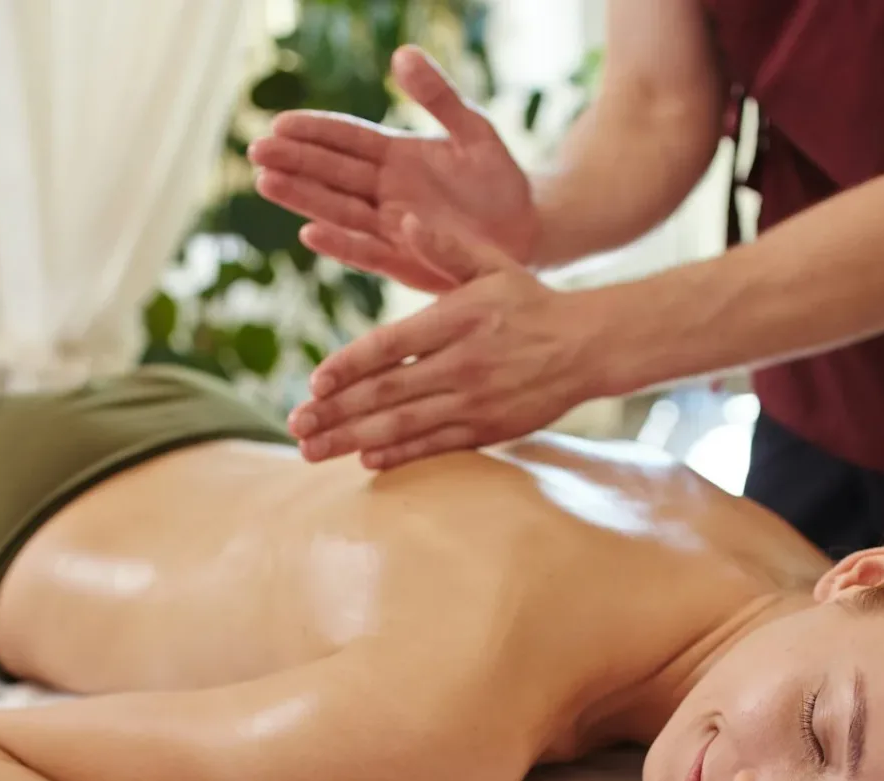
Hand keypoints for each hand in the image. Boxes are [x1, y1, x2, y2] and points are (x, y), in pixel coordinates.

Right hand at [250, 45, 537, 291]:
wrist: (530, 229)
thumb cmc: (500, 179)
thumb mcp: (473, 129)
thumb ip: (439, 97)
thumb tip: (402, 55)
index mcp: (396, 158)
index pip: (346, 141)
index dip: (313, 132)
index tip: (278, 123)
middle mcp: (386, 194)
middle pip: (332, 175)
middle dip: (294, 163)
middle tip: (256, 151)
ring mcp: (393, 228)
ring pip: (339, 211)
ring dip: (303, 198)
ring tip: (266, 182)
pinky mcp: (407, 260)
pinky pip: (367, 252)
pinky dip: (340, 245)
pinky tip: (309, 233)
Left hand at [288, 216, 597, 468]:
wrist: (588, 346)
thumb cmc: (531, 301)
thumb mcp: (492, 264)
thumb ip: (445, 247)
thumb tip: (403, 217)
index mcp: (456, 320)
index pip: (389, 346)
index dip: (349, 366)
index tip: (315, 383)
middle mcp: (462, 364)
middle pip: (386, 392)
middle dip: (336, 412)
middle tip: (295, 424)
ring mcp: (474, 401)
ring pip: (404, 425)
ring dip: (353, 440)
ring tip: (312, 451)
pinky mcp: (488, 428)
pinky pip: (436, 445)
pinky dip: (400, 455)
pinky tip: (366, 461)